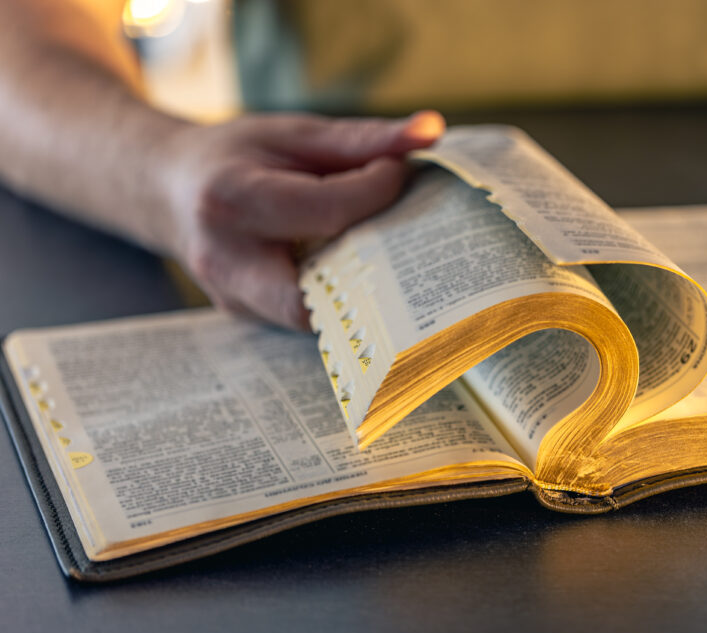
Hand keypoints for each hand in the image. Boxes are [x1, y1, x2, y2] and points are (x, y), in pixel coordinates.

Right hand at [160, 110, 444, 329]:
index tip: (398, 171)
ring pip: (315, 316)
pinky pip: (306, 316)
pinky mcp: (247, 316)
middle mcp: (225, 260)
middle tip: (407, 237)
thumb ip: (362, 138)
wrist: (165, 188)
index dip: (378, 192)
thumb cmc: (233, 155)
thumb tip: (431, 132)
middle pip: (316, 295)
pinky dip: (339, 295)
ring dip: (358, 290)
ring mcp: (233, 298)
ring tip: (389, 253)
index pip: (328, 210)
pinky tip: (359, 269)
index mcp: (231, 200)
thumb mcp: (292, 133)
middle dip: (370, 272)